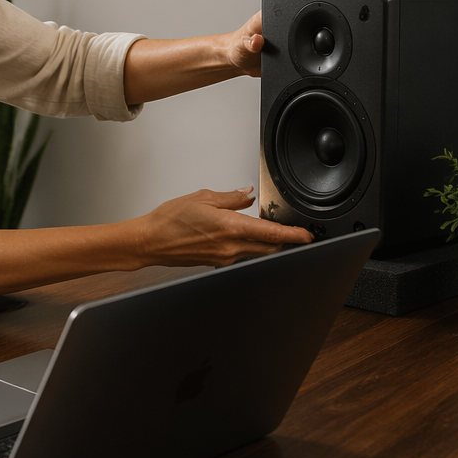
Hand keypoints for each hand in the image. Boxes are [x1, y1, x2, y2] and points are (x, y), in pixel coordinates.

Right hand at [137, 187, 312, 266]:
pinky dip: (247, 245)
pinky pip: (240, 255)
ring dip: (264, 243)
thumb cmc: (170, 220)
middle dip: (283, 240)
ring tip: (263, 229)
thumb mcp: (203, 197)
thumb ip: (230, 197)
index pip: (271, 233)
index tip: (306, 235)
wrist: (151, 241)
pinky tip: (238, 234)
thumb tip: (246, 194)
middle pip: (269, 247)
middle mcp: (230, 247)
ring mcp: (224, 258)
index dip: (294, 235)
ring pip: (255, 252)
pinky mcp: (216, 262)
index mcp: (230, 227)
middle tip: (291, 231)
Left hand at [228, 0, 330, 77]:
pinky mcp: (291, 38)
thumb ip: (250, 44)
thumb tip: (257, 40)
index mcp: (266, 14)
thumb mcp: (242, 48)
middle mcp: (278, 17)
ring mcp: (286, 26)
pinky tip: (327, 19)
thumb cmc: (238, 51)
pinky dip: (318, 21)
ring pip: (304, 8)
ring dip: (318, 0)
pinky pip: (307, 27)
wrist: (240, 62)